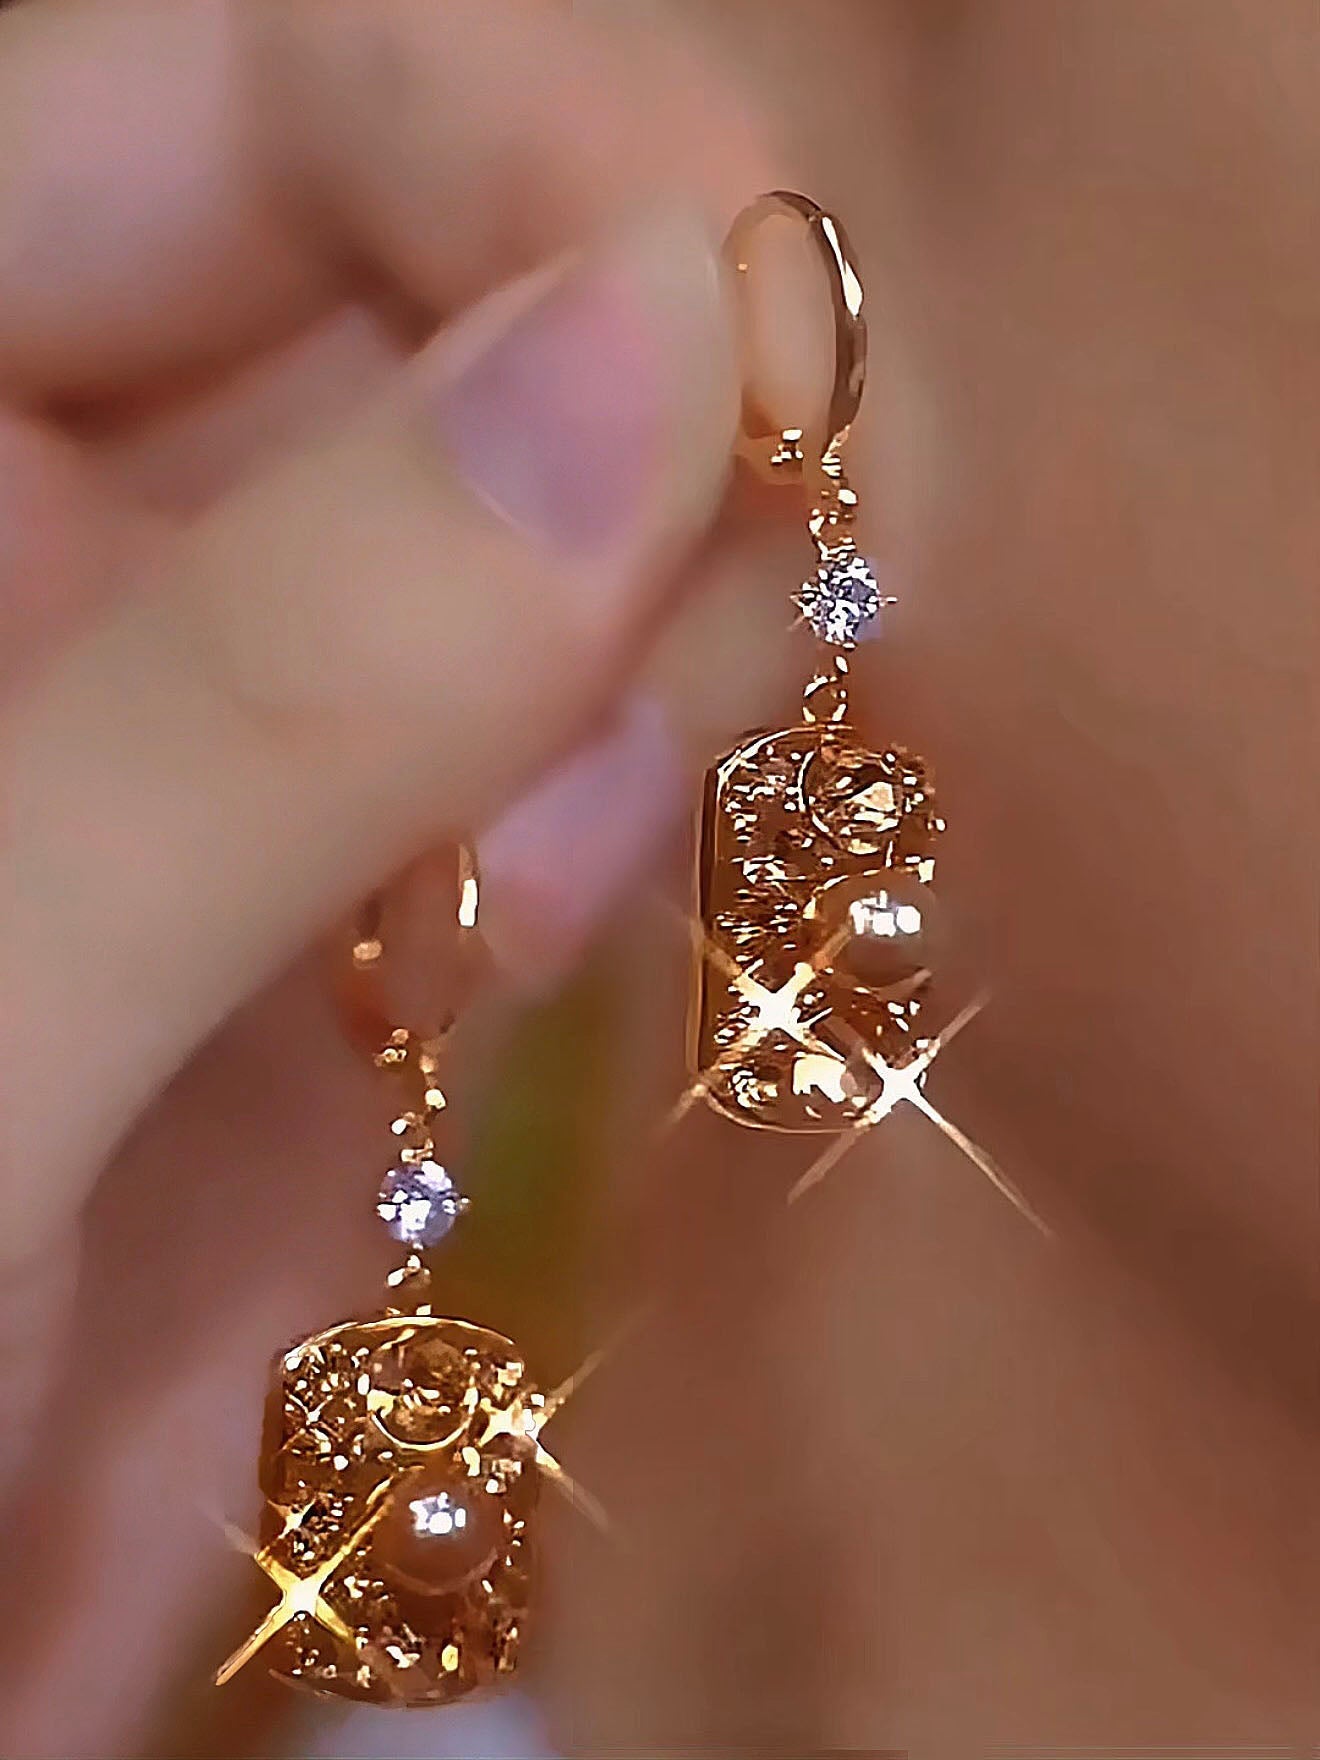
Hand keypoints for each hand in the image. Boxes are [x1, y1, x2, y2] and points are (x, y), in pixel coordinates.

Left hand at [0, 5, 774, 1751]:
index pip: (257, 88)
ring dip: (658, 630)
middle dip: (639, 418)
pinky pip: (579, 741)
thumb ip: (278, 680)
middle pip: (456, 284)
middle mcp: (73, 528)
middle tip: (671, 676)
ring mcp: (245, 721)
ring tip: (575, 862)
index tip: (741, 345)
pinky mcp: (373, 905)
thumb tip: (663, 351)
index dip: (530, 146)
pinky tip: (584, 906)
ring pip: (562, 523)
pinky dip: (646, 785)